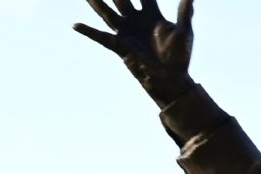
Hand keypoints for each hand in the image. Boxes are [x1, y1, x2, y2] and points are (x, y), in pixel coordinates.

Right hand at [75, 0, 195, 105]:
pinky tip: (75, 25)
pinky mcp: (120, 46)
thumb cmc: (180, 57)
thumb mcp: (184, 32)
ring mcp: (127, 32)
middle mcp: (136, 20)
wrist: (173, 79)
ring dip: (96, 2)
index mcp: (152, 15)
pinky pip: (101, 37)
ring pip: (107, 13)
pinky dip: (89, 32)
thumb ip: (185, 11)